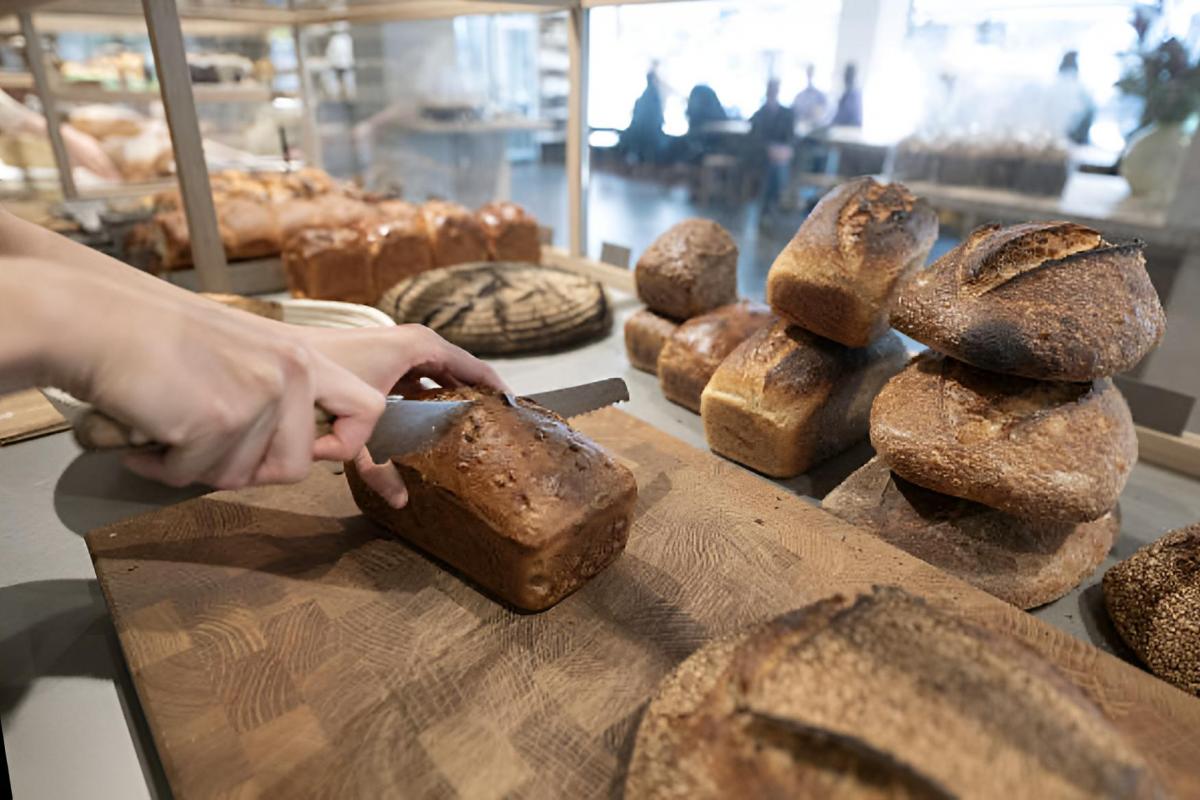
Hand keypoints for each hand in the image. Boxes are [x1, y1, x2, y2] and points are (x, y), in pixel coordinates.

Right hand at [56, 291, 383, 489]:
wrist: (93, 320)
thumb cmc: (153, 336)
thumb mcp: (242, 351)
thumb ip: (277, 392)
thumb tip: (297, 450)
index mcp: (300, 356)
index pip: (366, 408)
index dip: (348, 442)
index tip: (319, 453)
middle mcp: (289, 373)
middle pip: (297, 466)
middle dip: (249, 471)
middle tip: (207, 450)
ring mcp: (257, 396)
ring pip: (240, 476)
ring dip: (197, 466)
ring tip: (168, 427)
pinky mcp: (218, 419)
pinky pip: (193, 476)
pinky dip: (163, 468)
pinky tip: (145, 437)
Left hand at [300, 324, 507, 507]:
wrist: (283, 354)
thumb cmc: (325, 372)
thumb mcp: (361, 421)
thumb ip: (380, 464)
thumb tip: (402, 501)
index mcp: (420, 346)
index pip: (475, 367)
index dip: (496, 389)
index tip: (515, 409)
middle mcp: (410, 346)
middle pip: (456, 374)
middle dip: (473, 399)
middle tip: (493, 425)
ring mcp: (393, 354)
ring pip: (432, 381)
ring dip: (445, 402)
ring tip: (462, 428)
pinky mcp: (377, 364)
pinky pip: (410, 384)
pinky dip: (417, 401)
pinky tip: (421, 424)